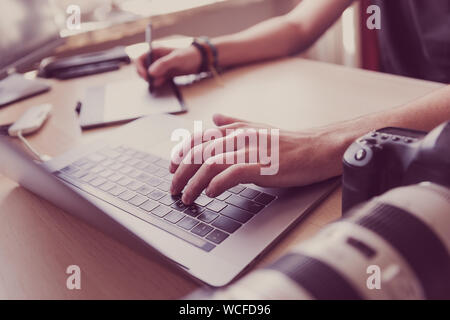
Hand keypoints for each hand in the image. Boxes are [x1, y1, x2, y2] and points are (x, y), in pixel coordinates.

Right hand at [135, 46, 201, 87]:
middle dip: (145, 76)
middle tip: (153, 82)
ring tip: (161, 82)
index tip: (146, 77)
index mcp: (155, 51)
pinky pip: (157, 80)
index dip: (140, 68)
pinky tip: (163, 83)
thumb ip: (163, 64)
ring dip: (152, 81)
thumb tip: (151, 72)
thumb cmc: (188, 55)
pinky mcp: (165, 74)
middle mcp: (155, 59)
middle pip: (143, 69)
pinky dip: (158, 83)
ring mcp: (160, 67)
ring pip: (150, 76)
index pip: (140, 59)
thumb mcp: (176, 58)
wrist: (199, 60)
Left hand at [169, 114, 343, 204]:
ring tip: (186, 197)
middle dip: (181, 172)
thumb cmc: (287, 143)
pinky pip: (232, 174)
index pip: (198, 138)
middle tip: (173, 189)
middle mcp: (239, 137)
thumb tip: (215, 118)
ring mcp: (250, 151)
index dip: (181, 153)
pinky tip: (210, 193)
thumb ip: (234, 124)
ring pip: (211, 163)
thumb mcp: (257, 129)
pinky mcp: (262, 166)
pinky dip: (217, 184)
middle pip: (200, 152)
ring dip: (194, 182)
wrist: (316, 148)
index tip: (171, 168)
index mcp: (236, 129)